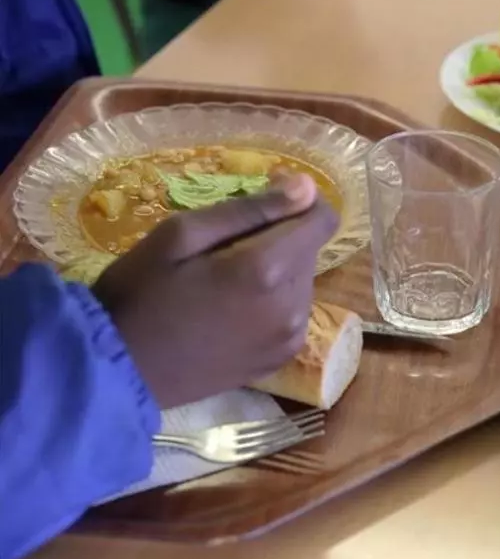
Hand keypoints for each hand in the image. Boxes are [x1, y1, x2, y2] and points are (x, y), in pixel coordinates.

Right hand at [92, 171, 338, 407]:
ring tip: (222, 281)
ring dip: (276, 271)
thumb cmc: (138, 294)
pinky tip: (231, 309)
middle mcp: (292, 305)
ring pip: (302, 281)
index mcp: (268, 269)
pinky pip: (292, 312)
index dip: (300, 202)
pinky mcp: (281, 358)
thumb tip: (306, 186)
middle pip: (309, 250)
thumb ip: (251, 209)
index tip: (265, 199)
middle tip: (223, 246)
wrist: (117, 372)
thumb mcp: (181, 234)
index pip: (323, 220)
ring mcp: (290, 337)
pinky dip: (272, 301)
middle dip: (278, 238)